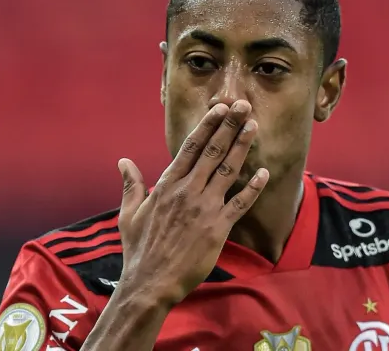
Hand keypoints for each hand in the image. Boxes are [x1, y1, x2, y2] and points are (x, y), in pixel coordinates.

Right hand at [115, 100, 268, 306]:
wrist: (150, 283)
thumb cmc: (139, 249)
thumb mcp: (129, 214)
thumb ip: (131, 185)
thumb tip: (123, 162)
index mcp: (167, 185)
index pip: (190, 147)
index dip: (207, 126)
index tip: (219, 108)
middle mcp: (187, 191)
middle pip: (212, 151)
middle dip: (229, 126)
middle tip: (243, 105)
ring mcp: (203, 208)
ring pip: (227, 170)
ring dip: (242, 146)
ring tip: (253, 126)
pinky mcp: (217, 228)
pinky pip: (239, 204)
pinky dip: (252, 188)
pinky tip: (264, 173)